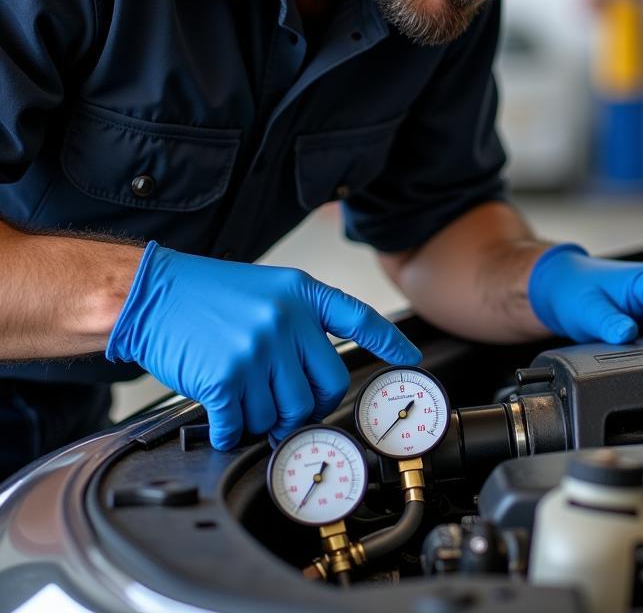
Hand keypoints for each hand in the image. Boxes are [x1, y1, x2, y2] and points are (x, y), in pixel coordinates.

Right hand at [106, 242, 420, 449]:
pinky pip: (239, 426)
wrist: (152, 294)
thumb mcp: (268, 291)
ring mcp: (257, 349)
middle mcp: (286, 320)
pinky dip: (229, 431)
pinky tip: (219, 417)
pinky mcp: (225, 378)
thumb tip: (318, 382)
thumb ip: (300, 326)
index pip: (358, 317)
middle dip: (308, 407)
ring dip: (262, 418)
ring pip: (283, 414)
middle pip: (325, 388)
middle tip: (285, 405)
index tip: (409, 358)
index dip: (389, 341)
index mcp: (301, 293)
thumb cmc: (208, 295)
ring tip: (241, 397)